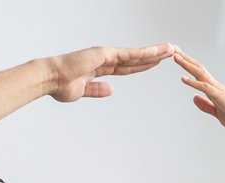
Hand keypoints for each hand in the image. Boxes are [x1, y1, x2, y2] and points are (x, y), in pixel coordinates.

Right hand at [47, 44, 174, 102]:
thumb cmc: (62, 85)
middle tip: (171, 53)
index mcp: (101, 68)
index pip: (127, 68)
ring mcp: (106, 55)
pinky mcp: (105, 54)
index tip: (156, 64)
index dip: (142, 66)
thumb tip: (112, 90)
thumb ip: (98, 90)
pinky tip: (158, 52)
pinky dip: (145, 53)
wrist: (51, 79)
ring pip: (137, 55)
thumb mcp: (83, 91)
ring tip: (172, 50)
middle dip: (154, 57)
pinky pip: (129, 55)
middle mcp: (106, 59)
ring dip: (156, 52)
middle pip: (136, 59)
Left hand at [175, 49, 224, 159]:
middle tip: (172, 48)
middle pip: (198, 69)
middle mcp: (217, 87)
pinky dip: (194, 83)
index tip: (177, 56)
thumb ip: (206, 105)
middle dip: (185, 59)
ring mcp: (220, 91)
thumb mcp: (217, 113)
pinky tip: (183, 79)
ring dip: (187, 65)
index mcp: (215, 90)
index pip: (199, 74)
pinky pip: (206, 88)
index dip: (187, 65)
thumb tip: (193, 97)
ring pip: (201, 74)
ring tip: (175, 57)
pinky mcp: (222, 98)